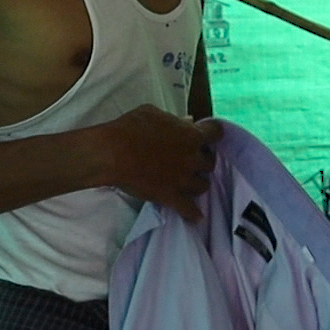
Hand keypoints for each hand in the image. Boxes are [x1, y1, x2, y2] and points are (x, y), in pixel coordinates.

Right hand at [97, 105, 221, 221]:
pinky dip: (193, 213)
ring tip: (189, 182)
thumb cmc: (130, 128)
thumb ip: (173, 120)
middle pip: (210, 162)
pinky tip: (195, 215)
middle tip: (192, 159)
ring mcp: (183, 180)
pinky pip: (189, 210)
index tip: (206, 132)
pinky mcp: (171, 197)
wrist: (113, 153)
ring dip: (198, 182)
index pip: (216, 132)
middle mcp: (192, 159)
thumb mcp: (153, 114)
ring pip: (203, 185)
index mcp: (191, 136)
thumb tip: (185, 122)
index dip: (212, 132)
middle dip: (202, 160)